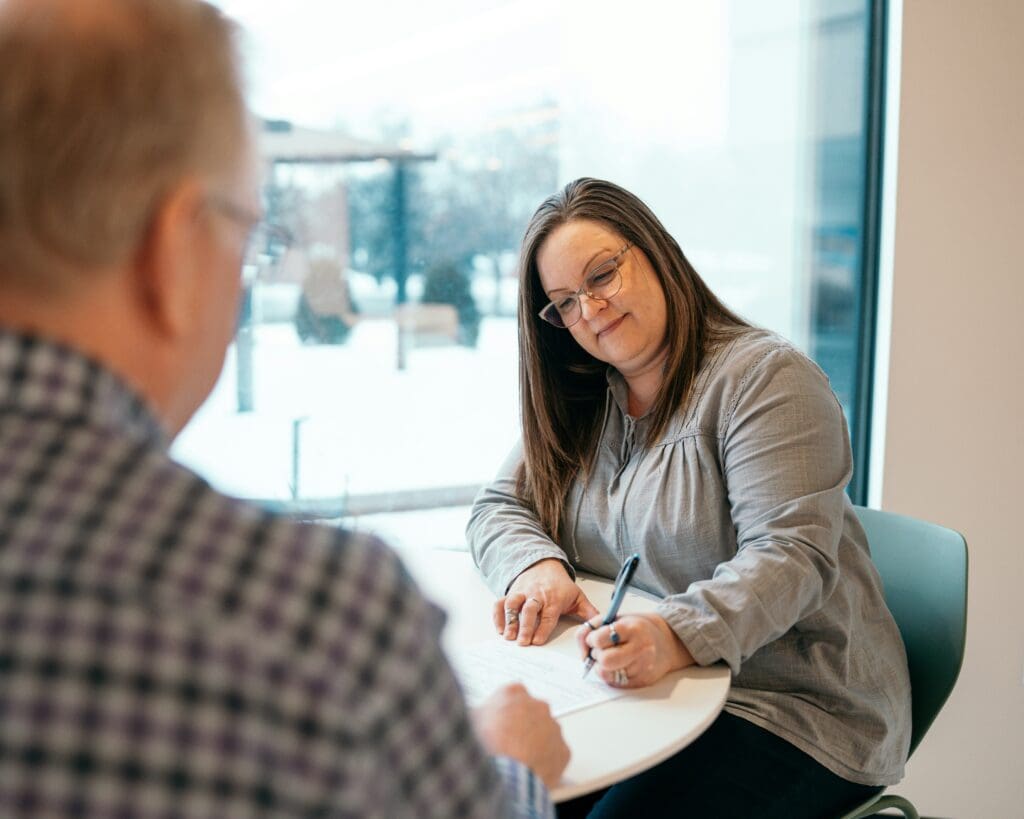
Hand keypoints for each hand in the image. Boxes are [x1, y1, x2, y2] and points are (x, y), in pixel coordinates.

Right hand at [471, 683, 569, 788]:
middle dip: (524, 725)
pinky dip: (547, 761)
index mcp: (514, 693)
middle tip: (509, 743)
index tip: (501, 722)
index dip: (506, 712)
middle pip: (532, 713)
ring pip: (547, 733)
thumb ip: (480, 713)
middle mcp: (538, 706)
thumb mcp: (471, 721)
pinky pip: (556, 754)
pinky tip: (531, 770)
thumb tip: (476, 715)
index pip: (513, 696)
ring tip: (519, 760)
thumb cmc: (488, 747)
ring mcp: (553, 728)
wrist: (506, 775)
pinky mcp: (563, 750)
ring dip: (537, 743)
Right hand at [494, 558, 599, 645]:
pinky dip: (497, 615)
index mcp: (554, 598)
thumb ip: (589, 613)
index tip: (537, 641)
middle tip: (522, 642)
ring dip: (509, 620)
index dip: (542, 628)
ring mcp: (522, 593)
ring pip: (513, 604)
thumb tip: (601, 627)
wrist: (544, 565)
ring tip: (508, 636)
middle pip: (529, 610)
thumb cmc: (560, 586)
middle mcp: (536, 595)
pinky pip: (500, 602)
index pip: (548, 614)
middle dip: (525, 626)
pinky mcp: (511, 592)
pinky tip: (499, 628)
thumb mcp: (577, 596)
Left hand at [576, 612, 693, 688]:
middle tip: (599, 650)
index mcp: (632, 628)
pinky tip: (617, 666)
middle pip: (604, 660)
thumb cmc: (638, 628)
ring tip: (608, 657)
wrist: (666, 641)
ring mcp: (642, 667)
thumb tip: (582, 645)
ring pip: (607, 674)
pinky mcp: (642, 681)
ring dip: (601, 667)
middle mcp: (640, 648)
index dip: (591, 639)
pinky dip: (610, 675)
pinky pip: (615, 683)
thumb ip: (594, 626)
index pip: (600, 639)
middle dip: (596, 655)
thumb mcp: (617, 617)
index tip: (594, 638)